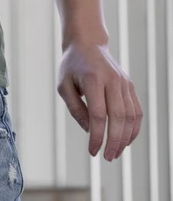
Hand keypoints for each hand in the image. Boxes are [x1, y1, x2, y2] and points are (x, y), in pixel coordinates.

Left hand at [57, 41, 142, 160]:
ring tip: (116, 152)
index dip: (97, 136)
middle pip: (118, 117)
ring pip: (131, 116)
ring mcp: (123, 82)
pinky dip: (134, 128)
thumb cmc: (72, 66)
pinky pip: (137, 111)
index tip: (93, 151)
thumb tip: (90, 130)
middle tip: (107, 157)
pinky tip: (126, 140)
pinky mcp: (130, 86)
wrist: (87, 43)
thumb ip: (75, 109)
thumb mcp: (63, 85)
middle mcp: (112, 80)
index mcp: (92, 79)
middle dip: (114, 141)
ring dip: (126, 138)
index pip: (98, 114)